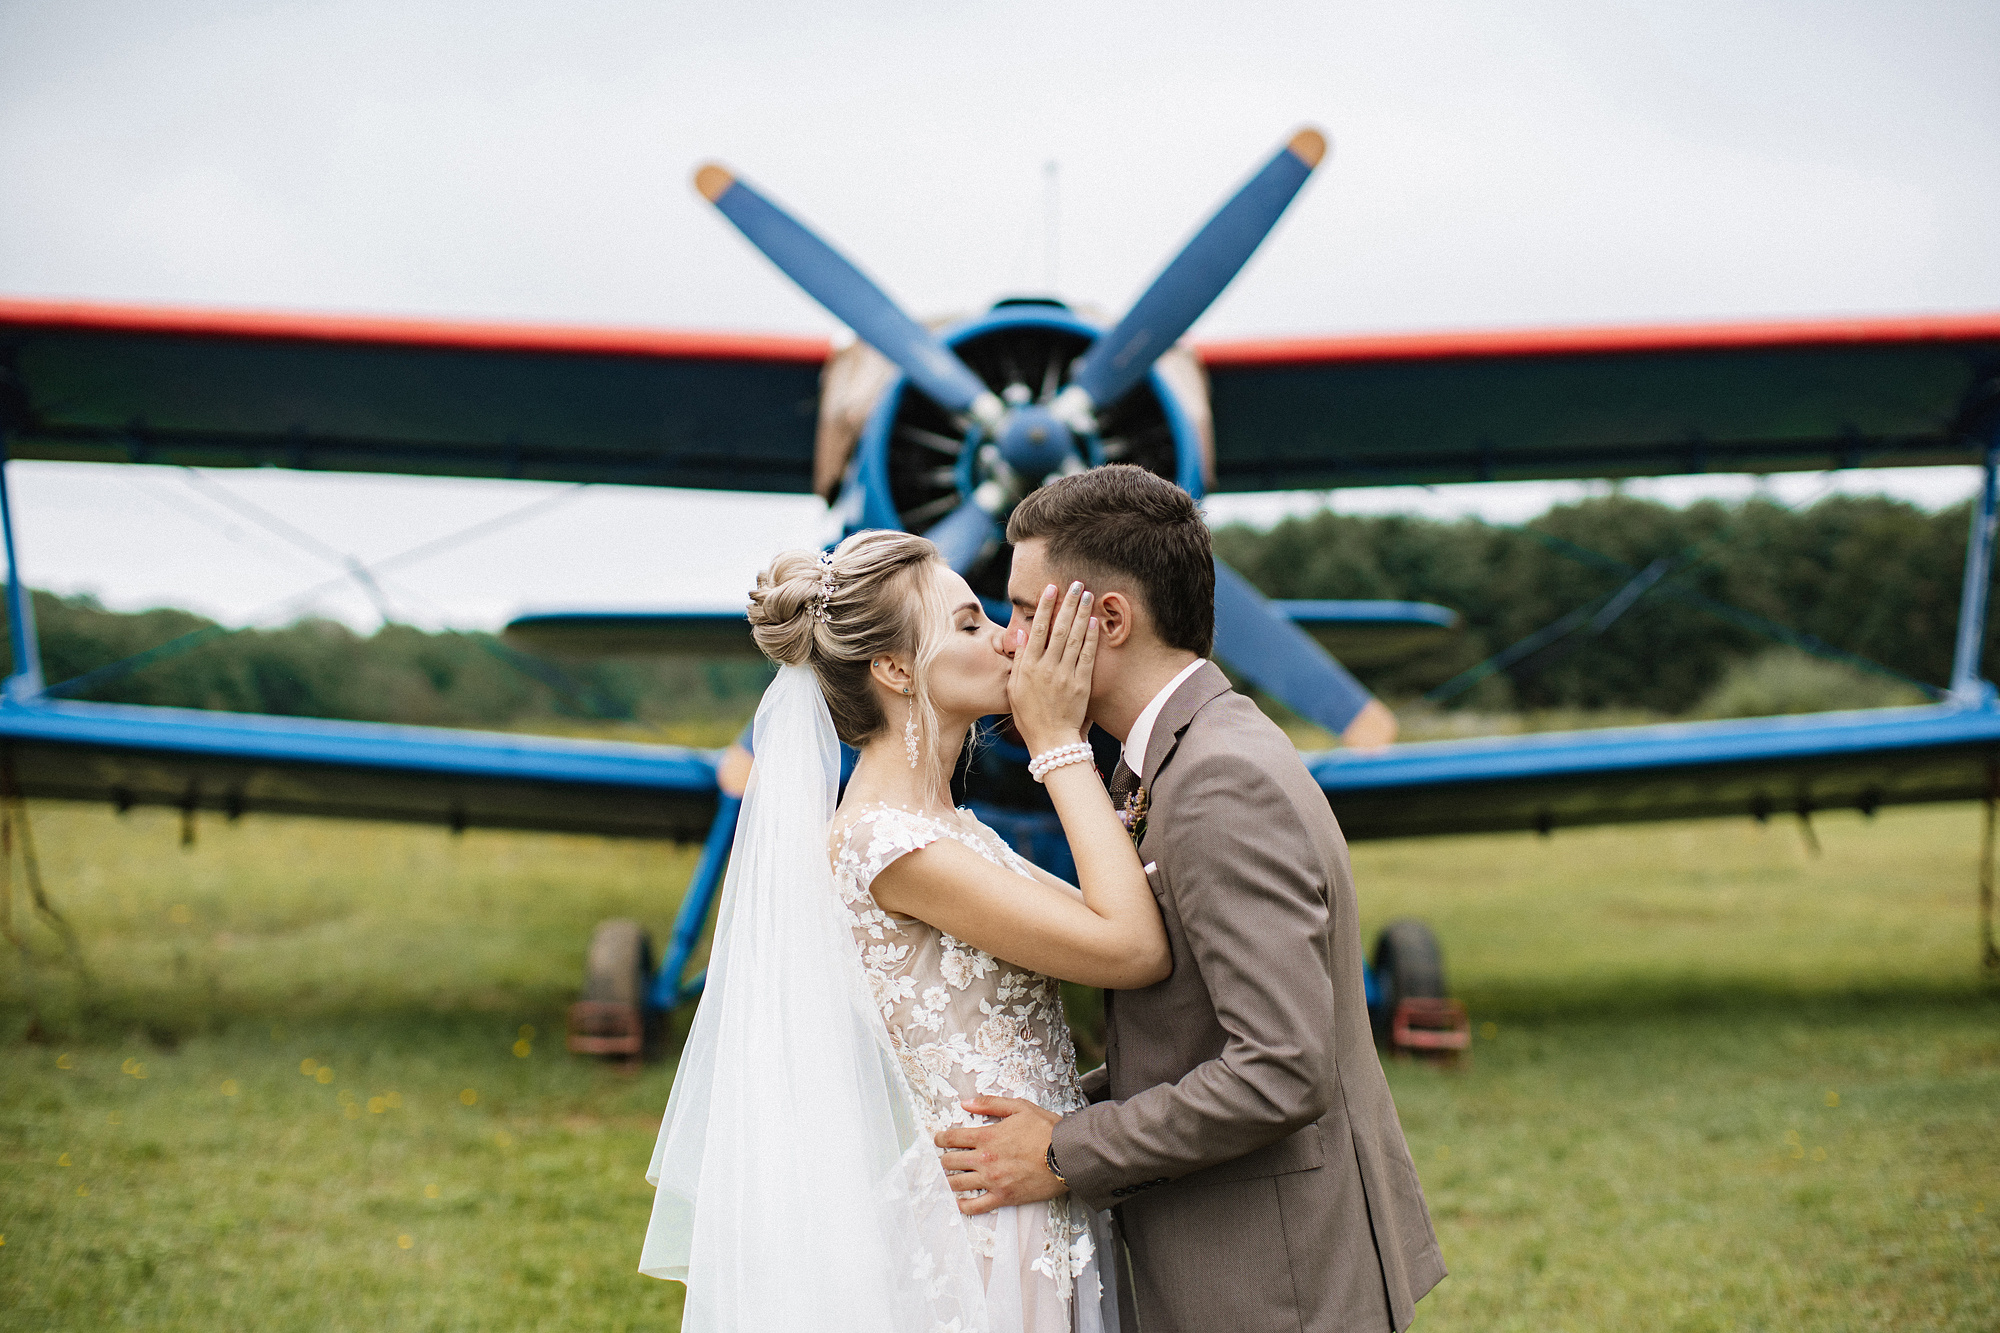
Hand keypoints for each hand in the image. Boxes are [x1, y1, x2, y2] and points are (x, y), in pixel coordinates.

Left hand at [933, 1096, 1065, 1214]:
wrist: (1068, 1155)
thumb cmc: (1046, 1130)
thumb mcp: (1019, 1107)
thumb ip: (990, 1104)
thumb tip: (966, 1103)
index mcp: (987, 1136)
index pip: (952, 1138)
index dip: (940, 1138)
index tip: (938, 1140)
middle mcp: (985, 1159)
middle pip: (950, 1161)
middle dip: (943, 1159)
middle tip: (943, 1159)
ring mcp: (993, 1180)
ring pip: (957, 1184)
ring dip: (947, 1180)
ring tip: (946, 1179)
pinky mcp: (1004, 1197)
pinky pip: (976, 1206)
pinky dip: (963, 1206)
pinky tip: (959, 1202)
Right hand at [1007, 582, 1099, 754]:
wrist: (1051, 740)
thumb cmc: (1029, 715)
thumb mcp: (1014, 688)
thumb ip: (1019, 659)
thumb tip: (1023, 633)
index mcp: (1028, 667)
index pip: (1038, 629)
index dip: (1046, 607)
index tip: (1052, 588)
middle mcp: (1047, 668)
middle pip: (1060, 629)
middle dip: (1068, 603)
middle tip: (1076, 584)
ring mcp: (1065, 675)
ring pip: (1075, 638)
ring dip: (1082, 614)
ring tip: (1088, 595)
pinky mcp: (1082, 684)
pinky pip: (1088, 656)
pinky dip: (1092, 638)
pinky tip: (1095, 622)